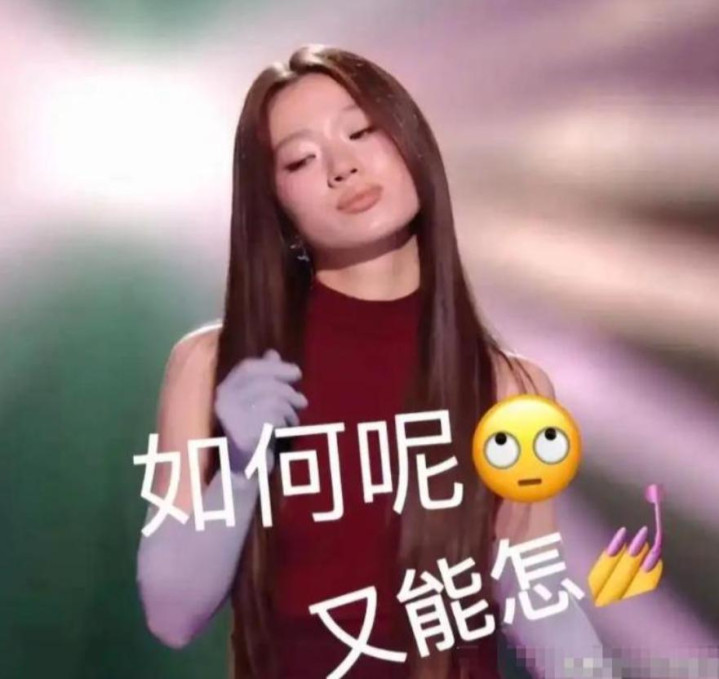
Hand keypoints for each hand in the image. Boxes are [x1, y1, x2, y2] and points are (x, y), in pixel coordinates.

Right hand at [214, 349, 307, 470]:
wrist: (245, 469)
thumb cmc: (255, 431)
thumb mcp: (260, 401)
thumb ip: (264, 377)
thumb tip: (272, 353)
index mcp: (224, 390)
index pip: (248, 368)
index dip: (274, 367)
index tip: (297, 373)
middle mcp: (222, 402)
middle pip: (263, 382)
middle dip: (288, 390)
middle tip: (302, 402)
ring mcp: (231, 419)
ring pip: (272, 399)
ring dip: (290, 409)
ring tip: (293, 419)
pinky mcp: (242, 435)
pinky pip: (273, 418)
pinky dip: (287, 422)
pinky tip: (287, 429)